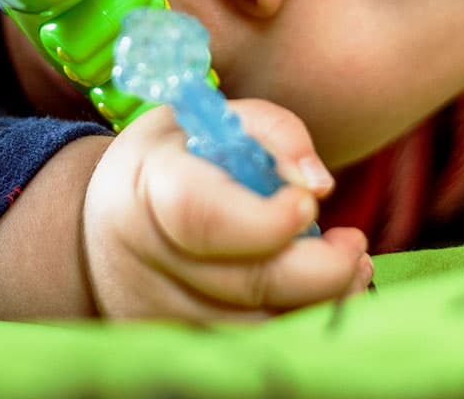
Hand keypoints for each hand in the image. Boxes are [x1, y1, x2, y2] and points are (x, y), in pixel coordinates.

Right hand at [81, 100, 372, 320]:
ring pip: (260, 327)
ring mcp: (159, 312)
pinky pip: (255, 344)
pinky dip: (298, 320)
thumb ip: (272, 132)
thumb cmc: (175, 160)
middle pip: (248, 284)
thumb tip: (319, 183)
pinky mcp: (178, 344)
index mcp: (147, 188)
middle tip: (353, 243)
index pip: (204, 218)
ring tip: (347, 263)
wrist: (111, 221)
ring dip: (322, 300)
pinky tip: (320, 290)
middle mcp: (146, 259)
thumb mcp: (212, 119)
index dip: (267, 220)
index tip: (310, 203)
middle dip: (322, 270)